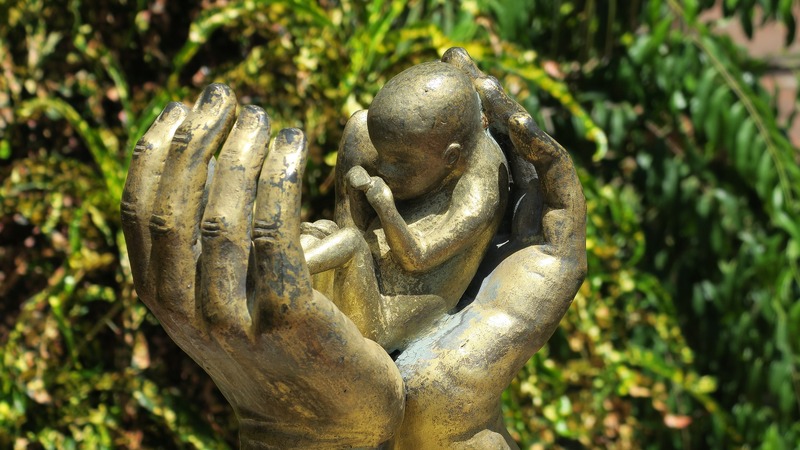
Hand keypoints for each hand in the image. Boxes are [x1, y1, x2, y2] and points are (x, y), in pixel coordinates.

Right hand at [121, 84, 403, 448]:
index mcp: (162, 299)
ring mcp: (232, 318)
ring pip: (224, 216)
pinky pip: (276, 234)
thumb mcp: (222, 306)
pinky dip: (281, 180)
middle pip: (177, 206)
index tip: (183, 107)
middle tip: (228, 98)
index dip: (158, 151)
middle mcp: (185, 310)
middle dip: (198, 141)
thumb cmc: (275, 352)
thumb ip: (204, 256)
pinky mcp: (286, 319)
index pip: (142, 212)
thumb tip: (211, 170)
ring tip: (265, 117)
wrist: (317, 426)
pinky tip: (293, 147)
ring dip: (242, 153)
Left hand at [381, 49, 587, 448]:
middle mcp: (511, 234)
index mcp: (475, 233)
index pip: (476, 160)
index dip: (458, 116)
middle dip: (489, 105)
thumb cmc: (394, 337)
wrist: (425, 398)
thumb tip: (349, 155)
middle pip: (508, 154)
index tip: (430, 76)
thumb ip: (378, 208)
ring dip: (517, 118)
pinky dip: (544, 151)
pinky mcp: (564, 260)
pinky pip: (562, 191)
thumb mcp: (382, 254)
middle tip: (460, 63)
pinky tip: (515, 123)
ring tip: (485, 85)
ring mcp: (542, 245)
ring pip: (538, 164)